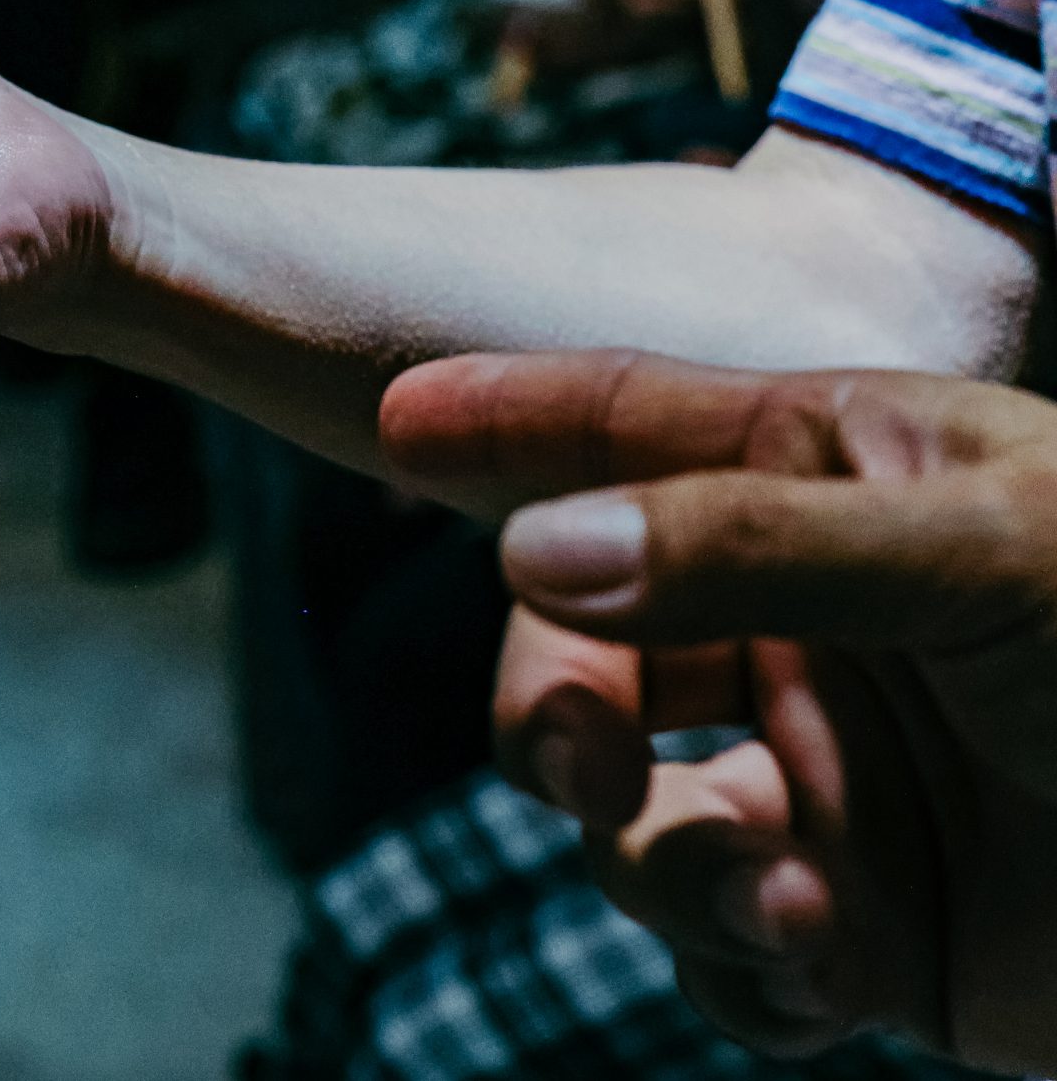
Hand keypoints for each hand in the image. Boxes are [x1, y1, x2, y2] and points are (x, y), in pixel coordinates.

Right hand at [383, 350, 1056, 1073]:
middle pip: (578, 642)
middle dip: (551, 707)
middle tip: (578, 762)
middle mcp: (802, 622)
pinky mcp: (853, 915)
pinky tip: (831, 963)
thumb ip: (746, 545)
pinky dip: (744, 965)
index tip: (390, 412)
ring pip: (627, 813)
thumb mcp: (986, 554)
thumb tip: (535, 552)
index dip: (508, 417)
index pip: (633, 424)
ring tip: (792, 898)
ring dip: (670, 868)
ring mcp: (821, 770)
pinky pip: (713, 944)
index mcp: (835, 489)